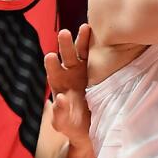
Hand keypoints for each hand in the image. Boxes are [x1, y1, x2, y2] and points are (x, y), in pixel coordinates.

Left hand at [45, 24, 92, 144]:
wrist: (91, 130)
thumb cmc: (73, 127)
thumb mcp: (63, 125)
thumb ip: (59, 114)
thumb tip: (60, 98)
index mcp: (59, 85)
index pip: (53, 71)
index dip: (51, 64)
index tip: (50, 56)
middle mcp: (71, 74)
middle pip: (67, 57)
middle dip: (65, 45)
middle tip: (64, 33)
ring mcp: (86, 71)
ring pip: (83, 52)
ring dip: (83, 40)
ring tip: (86, 27)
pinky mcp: (100, 71)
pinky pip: (100, 57)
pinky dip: (101, 48)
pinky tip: (107, 39)